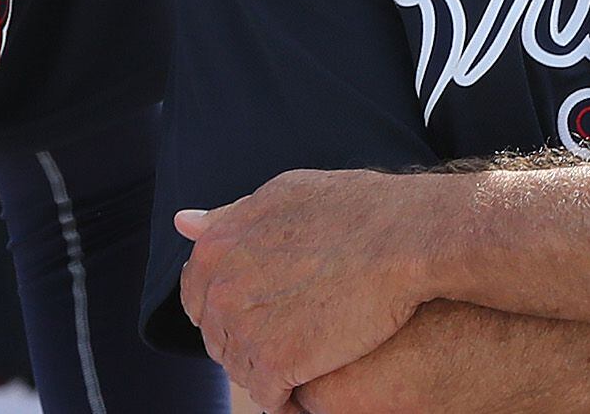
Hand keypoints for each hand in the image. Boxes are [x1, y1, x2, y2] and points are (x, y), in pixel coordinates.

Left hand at [176, 168, 436, 409]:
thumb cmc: (354, 210)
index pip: (196, 294)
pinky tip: (305, 389)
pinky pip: (267, 396)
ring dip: (264, 370)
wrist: (403, 239)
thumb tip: (185, 223)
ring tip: (300, 364)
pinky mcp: (275, 364)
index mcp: (216, 247)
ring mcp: (245, 328)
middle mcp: (220, 289)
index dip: (227, 306)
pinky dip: (284, 398)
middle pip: (217, 335)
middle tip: (286, 338)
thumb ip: (230, 217)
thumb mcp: (283, 194)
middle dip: (244, 340)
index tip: (257, 311)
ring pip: (240, 368)